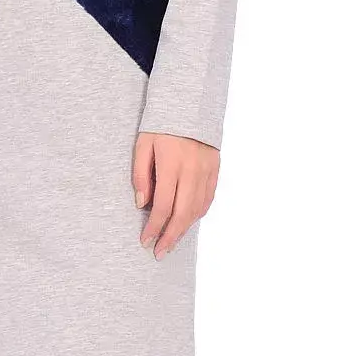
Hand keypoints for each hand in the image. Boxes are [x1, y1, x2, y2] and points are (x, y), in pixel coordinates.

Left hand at [132, 132, 218, 259]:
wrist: (190, 103)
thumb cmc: (161, 123)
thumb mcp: (143, 143)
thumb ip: (141, 174)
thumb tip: (142, 204)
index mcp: (171, 163)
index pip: (164, 205)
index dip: (155, 226)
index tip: (146, 240)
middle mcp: (192, 170)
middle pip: (183, 213)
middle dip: (171, 236)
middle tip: (160, 252)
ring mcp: (207, 170)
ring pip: (197, 209)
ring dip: (185, 229)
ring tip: (172, 242)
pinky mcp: (215, 169)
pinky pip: (208, 199)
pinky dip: (198, 214)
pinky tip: (188, 222)